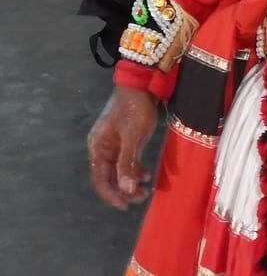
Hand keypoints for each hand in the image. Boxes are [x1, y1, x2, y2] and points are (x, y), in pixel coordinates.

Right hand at [87, 86, 158, 208]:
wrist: (142, 83)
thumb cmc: (135, 108)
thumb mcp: (133, 137)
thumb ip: (128, 164)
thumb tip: (126, 190)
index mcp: (98, 147)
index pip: (100, 180)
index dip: (111, 195)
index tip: (125, 205)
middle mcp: (102, 148)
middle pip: (108, 177)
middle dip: (123, 190)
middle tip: (139, 198)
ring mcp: (112, 144)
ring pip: (118, 171)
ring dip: (130, 182)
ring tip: (145, 191)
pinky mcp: (124, 140)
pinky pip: (126, 162)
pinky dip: (134, 170)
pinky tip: (146, 175)